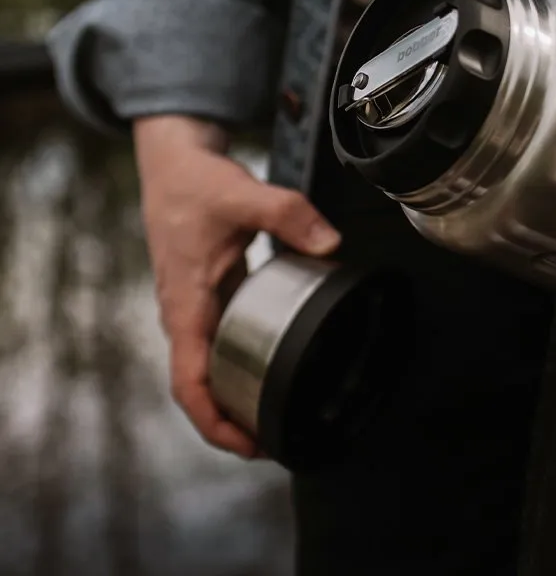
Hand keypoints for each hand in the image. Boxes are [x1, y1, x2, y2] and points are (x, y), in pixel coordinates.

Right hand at [134, 115, 339, 456]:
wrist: (173, 163)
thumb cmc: (196, 183)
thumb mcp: (243, 194)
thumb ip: (288, 215)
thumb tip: (331, 245)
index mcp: (186, 304)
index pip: (188, 383)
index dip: (215, 421)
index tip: (250, 443)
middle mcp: (185, 314)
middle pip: (200, 387)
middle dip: (232, 421)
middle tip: (278, 439)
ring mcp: (195, 307)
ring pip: (208, 367)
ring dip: (236, 395)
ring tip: (280, 412)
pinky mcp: (207, 295)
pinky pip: (218, 341)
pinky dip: (240, 360)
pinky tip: (275, 358)